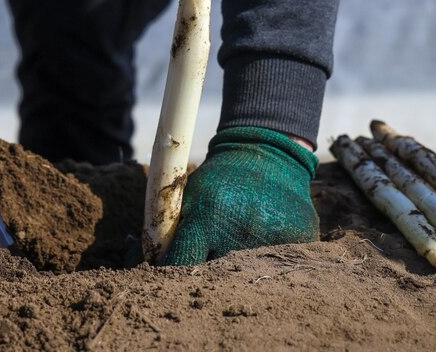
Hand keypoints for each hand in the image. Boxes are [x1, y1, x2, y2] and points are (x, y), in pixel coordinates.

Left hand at [160, 126, 319, 265]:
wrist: (269, 156)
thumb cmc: (218, 180)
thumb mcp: (187, 196)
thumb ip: (164, 231)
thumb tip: (134, 263)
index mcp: (209, 216)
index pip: (179, 265)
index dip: (166, 275)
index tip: (161, 278)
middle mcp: (243, 230)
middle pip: (211, 280)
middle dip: (200, 279)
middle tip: (200, 268)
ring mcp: (276, 239)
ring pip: (246, 278)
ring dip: (234, 274)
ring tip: (234, 253)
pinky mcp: (301, 242)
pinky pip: (276, 268)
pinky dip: (265, 264)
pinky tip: (261, 245)